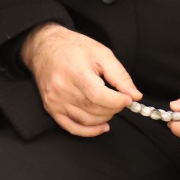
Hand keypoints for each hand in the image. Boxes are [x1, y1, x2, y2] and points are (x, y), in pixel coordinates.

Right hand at [20, 23, 139, 136]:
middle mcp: (62, 89)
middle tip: (120, 99)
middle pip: (94, 109)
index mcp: (75, 72)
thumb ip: (120, 76)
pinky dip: (90, 131)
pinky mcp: (51, 108)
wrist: (45, 48)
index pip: (99, 96)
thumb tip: (135, 95)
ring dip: (104, 118)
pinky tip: (101, 125)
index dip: (118, 101)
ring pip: (86, 121)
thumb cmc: (73, 48)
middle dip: (113, 108)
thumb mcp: (102, 54)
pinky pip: (72, 128)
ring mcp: (55, 101)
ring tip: (110, 107)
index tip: (128, 99)